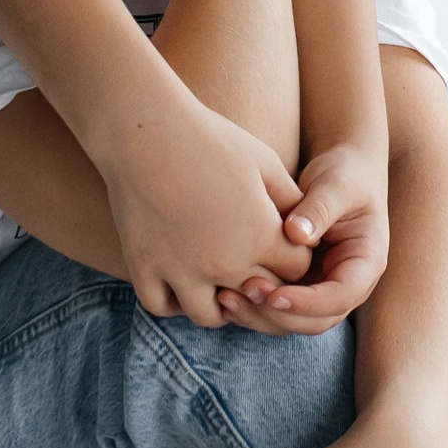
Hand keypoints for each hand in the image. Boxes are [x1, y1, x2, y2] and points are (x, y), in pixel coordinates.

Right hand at [99, 81, 306, 325]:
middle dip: (262, 284)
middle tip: (252, 266)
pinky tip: (180, 281)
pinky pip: (162, 307)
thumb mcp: (264, 163)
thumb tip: (303, 229)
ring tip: (217, 281)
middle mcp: (223, 264)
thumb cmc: (211, 139)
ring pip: (210, 317)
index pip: (297, 270)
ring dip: (219, 304)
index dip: (294, 257)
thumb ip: (290, 201)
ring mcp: (180, 271)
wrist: (145, 131)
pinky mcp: (144, 268)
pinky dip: (173, 301)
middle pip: (257, 298)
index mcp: (259, 237)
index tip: (281, 243)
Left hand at [217, 139, 388, 330]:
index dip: (308, 303)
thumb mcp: (338, 185)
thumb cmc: (344, 174)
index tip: (275, 294)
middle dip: (279, 314)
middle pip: (315, 320)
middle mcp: (345, 285)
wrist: (341, 171)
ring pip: (292, 322)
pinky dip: (252, 308)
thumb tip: (297, 236)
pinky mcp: (298, 285)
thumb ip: (320, 208)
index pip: (341, 297)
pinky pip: (276, 308)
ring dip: (260, 316)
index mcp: (365, 264)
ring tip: (225, 297)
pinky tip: (223, 297)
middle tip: (246, 289)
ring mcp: (320, 288)